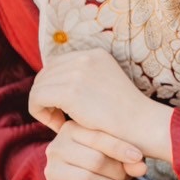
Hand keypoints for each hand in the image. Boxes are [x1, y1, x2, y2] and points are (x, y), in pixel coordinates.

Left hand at [29, 48, 173, 160]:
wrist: (142, 126)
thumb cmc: (126, 116)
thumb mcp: (105, 86)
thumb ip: (84, 81)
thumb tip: (54, 87)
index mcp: (95, 54)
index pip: (56, 65)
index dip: (54, 88)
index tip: (64, 109)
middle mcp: (85, 57)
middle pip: (45, 75)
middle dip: (46, 97)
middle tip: (60, 119)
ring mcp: (78, 72)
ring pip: (38, 87)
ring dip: (43, 107)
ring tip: (60, 123)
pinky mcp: (70, 91)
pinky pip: (37, 99)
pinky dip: (41, 114)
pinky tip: (58, 125)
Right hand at [45, 120, 146, 179]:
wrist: (84, 179)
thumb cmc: (105, 157)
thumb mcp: (118, 152)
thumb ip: (131, 157)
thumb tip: (141, 168)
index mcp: (72, 129)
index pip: (98, 137)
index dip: (120, 148)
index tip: (138, 157)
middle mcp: (57, 148)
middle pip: (94, 161)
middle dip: (117, 173)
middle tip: (124, 178)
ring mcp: (52, 171)